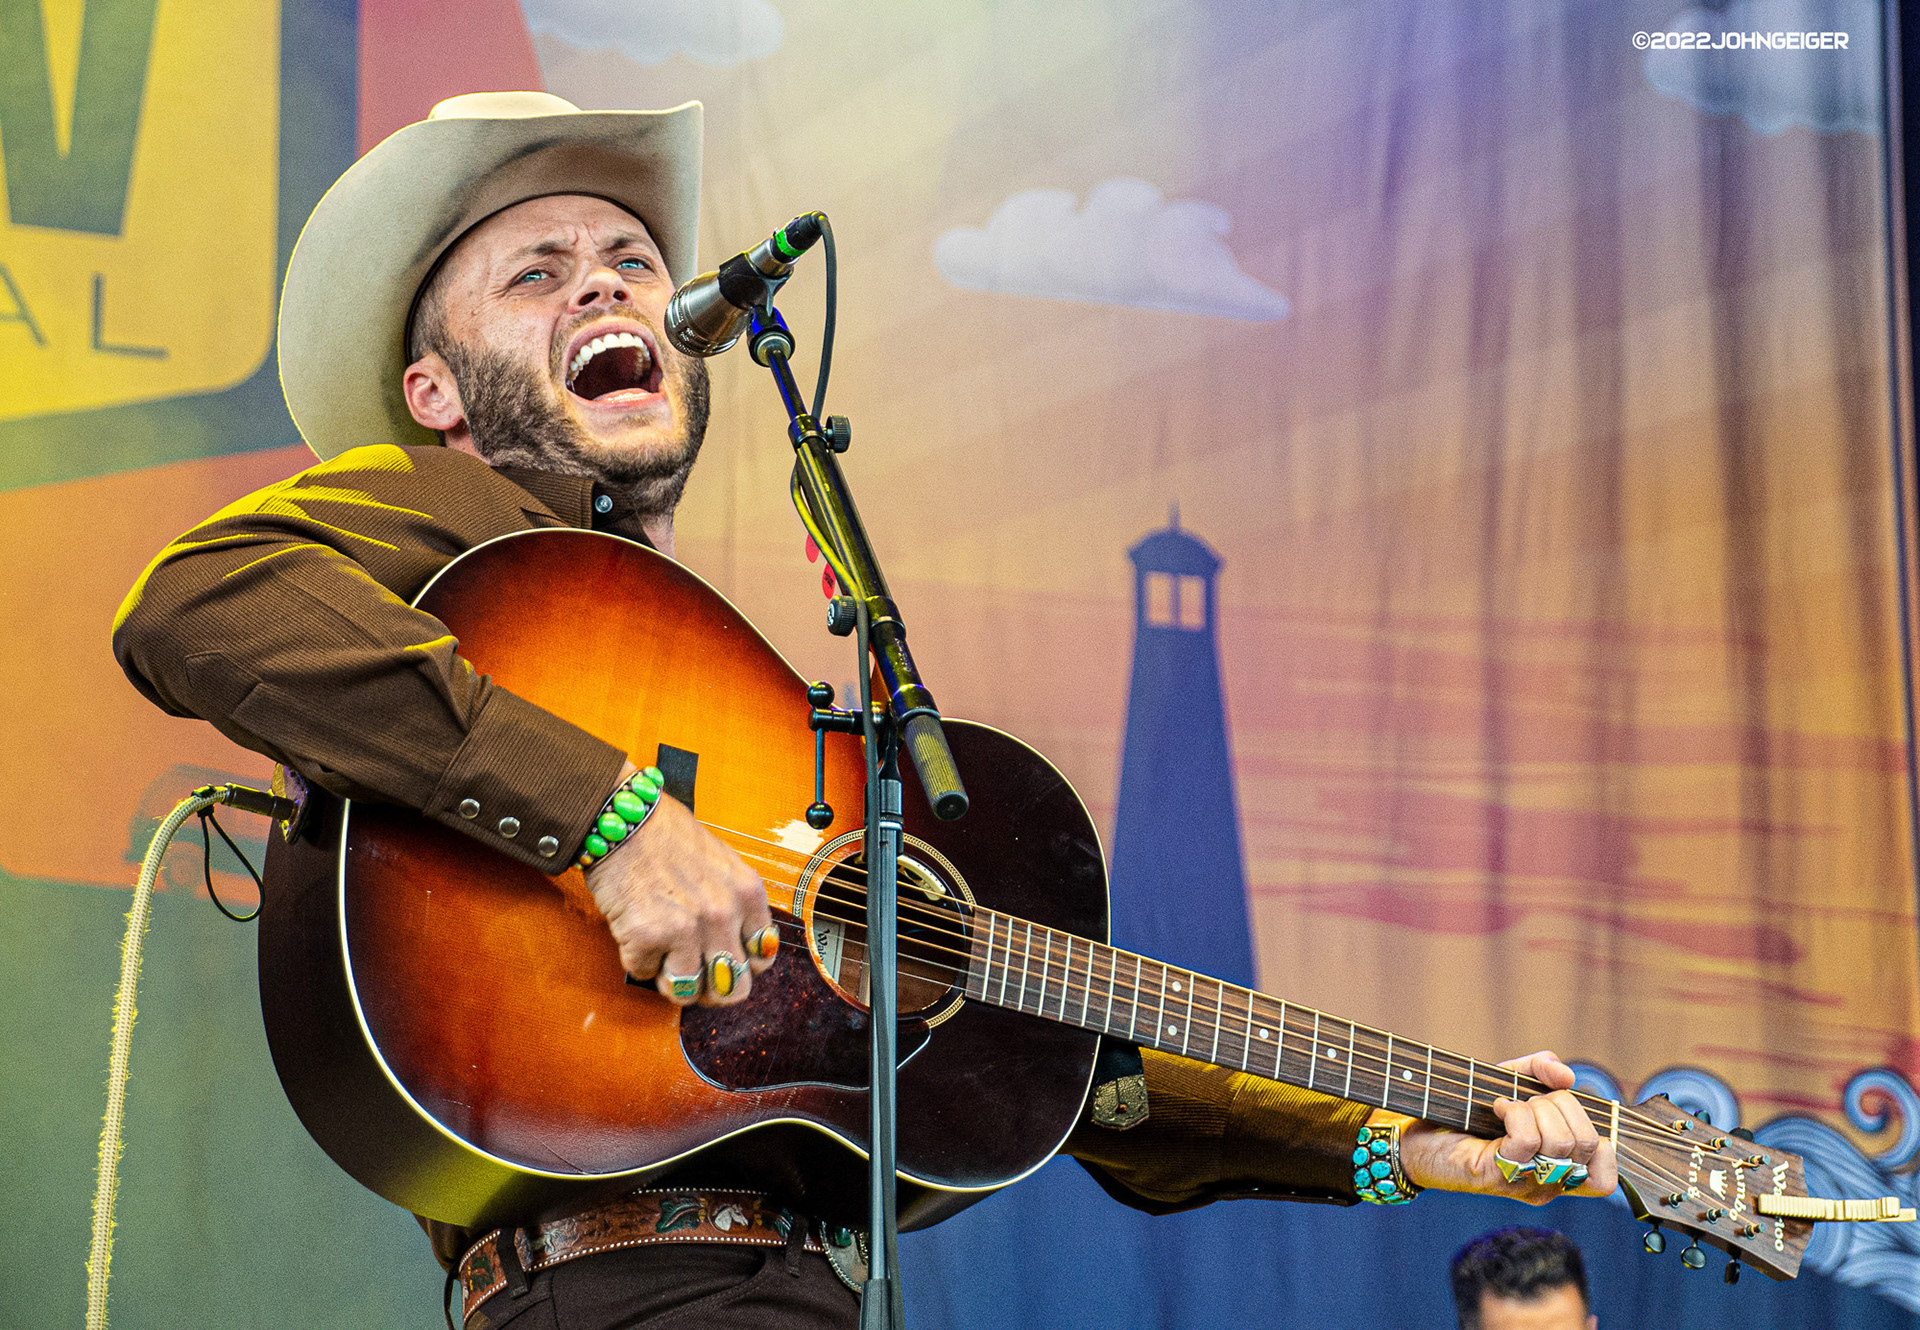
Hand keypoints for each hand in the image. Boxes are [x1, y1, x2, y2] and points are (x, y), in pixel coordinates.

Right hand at [582, 762, 774, 1006]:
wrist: (622, 819)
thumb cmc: (667, 837)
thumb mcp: (723, 864)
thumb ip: (737, 905)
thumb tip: (744, 952)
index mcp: (747, 894)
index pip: (761, 959)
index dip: (739, 966)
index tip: (722, 960)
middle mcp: (723, 914)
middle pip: (733, 990)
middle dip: (711, 989)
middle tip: (692, 974)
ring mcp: (686, 928)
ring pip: (688, 993)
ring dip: (671, 979)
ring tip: (660, 954)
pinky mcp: (647, 937)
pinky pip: (645, 974)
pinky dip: (637, 960)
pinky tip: (634, 930)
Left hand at [1394, 1050, 1617, 1203]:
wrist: (1411, 1135)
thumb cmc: (1461, 1112)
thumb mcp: (1509, 1081)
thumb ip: (1540, 1070)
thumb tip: (1566, 1076)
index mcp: (1556, 1170)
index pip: (1606, 1175)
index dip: (1599, 1140)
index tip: (1561, 1115)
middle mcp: (1546, 1184)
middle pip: (1587, 1143)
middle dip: (1560, 1107)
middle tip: (1527, 1102)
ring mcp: (1523, 1183)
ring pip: (1561, 1141)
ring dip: (1535, 1108)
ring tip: (1508, 1107)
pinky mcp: (1497, 1175)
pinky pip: (1528, 1141)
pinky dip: (1514, 1112)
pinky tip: (1496, 1108)